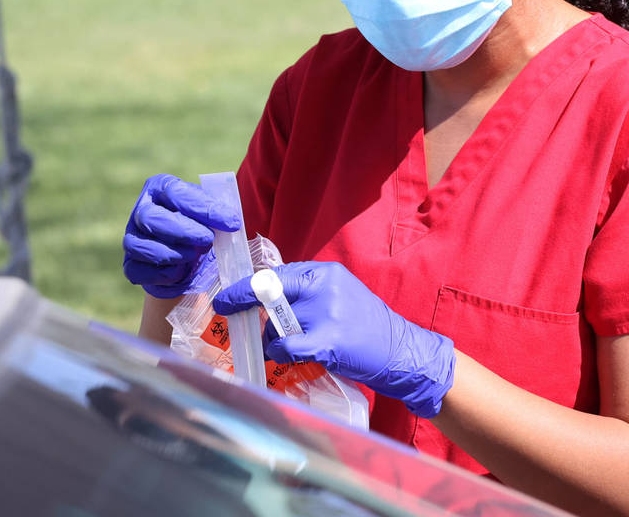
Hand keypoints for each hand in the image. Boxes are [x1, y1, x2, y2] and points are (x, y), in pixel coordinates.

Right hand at [122, 173, 241, 297]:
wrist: (191, 262)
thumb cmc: (204, 228)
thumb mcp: (213, 215)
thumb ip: (220, 213)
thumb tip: (231, 220)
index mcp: (161, 188)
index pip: (176, 192)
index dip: (203, 208)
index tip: (231, 222)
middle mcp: (142, 210)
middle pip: (151, 217)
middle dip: (182, 230)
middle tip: (208, 238)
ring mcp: (132, 238)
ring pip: (140, 245)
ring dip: (172, 253)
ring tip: (194, 255)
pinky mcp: (130, 266)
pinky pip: (139, 271)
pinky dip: (163, 274)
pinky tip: (181, 271)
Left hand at [214, 261, 454, 417]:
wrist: (402, 351)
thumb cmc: (367, 327)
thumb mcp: (339, 296)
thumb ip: (306, 294)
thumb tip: (262, 300)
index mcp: (326, 273)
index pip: (276, 274)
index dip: (246, 286)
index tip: (225, 297)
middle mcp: (325, 287)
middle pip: (270, 295)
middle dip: (245, 305)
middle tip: (229, 314)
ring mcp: (327, 313)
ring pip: (275, 324)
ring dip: (271, 338)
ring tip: (288, 346)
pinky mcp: (329, 340)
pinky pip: (285, 345)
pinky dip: (278, 352)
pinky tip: (285, 355)